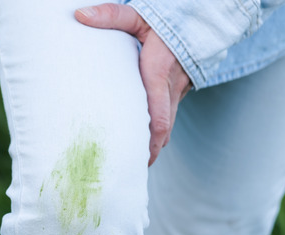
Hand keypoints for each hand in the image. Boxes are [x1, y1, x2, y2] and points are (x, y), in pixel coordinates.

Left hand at [75, 4, 191, 165]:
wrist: (205, 13)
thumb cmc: (169, 15)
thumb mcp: (138, 15)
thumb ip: (111, 16)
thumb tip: (79, 15)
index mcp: (159, 73)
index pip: (158, 118)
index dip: (150, 144)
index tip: (138, 161)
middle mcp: (172, 86)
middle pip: (163, 129)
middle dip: (149, 151)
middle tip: (130, 169)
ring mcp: (179, 88)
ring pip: (167, 122)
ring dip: (153, 141)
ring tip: (132, 158)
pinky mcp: (180, 86)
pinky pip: (170, 111)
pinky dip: (159, 126)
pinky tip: (143, 134)